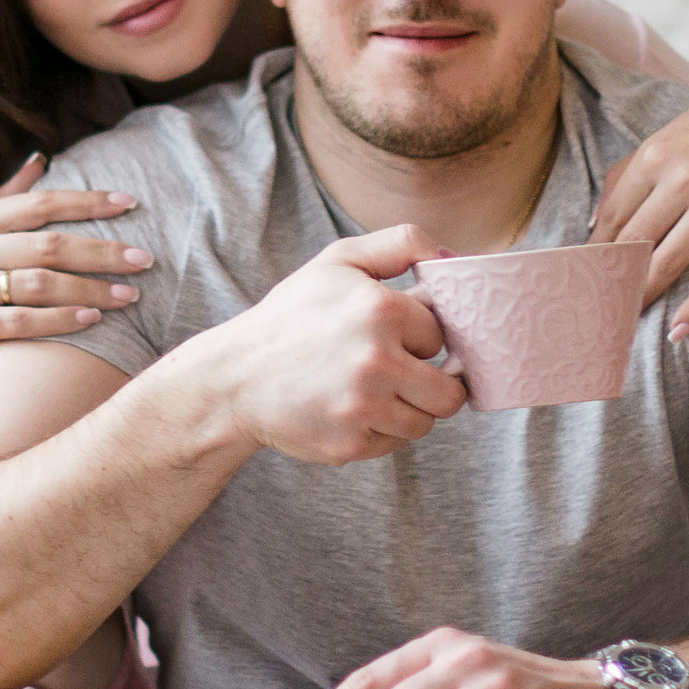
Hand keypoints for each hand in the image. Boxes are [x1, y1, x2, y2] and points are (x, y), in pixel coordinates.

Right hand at [0, 154, 153, 447]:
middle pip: (51, 244)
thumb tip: (41, 159)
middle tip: (145, 259)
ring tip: (131, 296)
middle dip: (104, 250)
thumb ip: (2, 201)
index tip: (132, 203)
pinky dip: (60, 321)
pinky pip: (21, 321)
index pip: (41, 204)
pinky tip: (92, 322)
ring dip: (92, 289)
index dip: (89, 201)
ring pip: (42, 283)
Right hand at [177, 225, 467, 465]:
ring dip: (406, 409)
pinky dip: (379, 431)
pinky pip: (393, 444)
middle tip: (402, 374)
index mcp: (381, 310)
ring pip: (425, 423)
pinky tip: (349, 410)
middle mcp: (377, 361)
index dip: (418, 336)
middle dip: (432, 384)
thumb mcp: (338, 262)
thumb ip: (399, 244)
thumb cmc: (291, 317)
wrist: (236, 379)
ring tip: (370, 390)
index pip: (439, 336)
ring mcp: (363, 408)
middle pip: (449, 392)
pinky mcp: (350, 444)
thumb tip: (452, 256)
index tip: (393, 336)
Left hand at [588, 73, 688, 341]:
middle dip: (610, 281)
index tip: (582, 280)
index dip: (593, 256)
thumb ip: (628, 173)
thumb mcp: (670, 135)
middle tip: (596, 310)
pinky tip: (678, 330)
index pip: (612, 219)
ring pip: (667, 264)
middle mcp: (681, 181)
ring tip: (626, 322)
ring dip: (642, 297)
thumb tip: (595, 223)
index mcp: (655, 156)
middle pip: (632, 245)